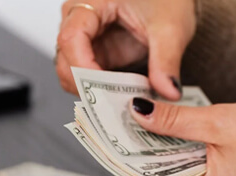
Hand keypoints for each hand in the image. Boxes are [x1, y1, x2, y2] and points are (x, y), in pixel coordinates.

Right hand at [55, 0, 196, 99]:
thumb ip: (167, 60)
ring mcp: (86, 39)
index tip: (104, 90)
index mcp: (91, 3)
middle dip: (87, 86)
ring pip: (73, 74)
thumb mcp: (170, 27)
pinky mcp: (96, 54)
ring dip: (94, 92)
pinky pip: (88, 79)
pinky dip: (102, 92)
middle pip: (65, 60)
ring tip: (122, 102)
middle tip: (115, 104)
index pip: (71, 38)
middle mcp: (80, 19)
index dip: (83, 68)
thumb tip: (168, 91)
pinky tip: (121, 97)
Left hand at [129, 98, 235, 175]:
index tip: (115, 126)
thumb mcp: (220, 122)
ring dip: (164, 145)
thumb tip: (140, 113)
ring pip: (173, 170)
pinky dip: (182, 150)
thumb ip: (175, 120)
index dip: (130, 147)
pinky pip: (190, 170)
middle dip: (146, 144)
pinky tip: (179, 128)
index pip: (149, 174)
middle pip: (159, 174)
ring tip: (154, 116)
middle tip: (130, 113)